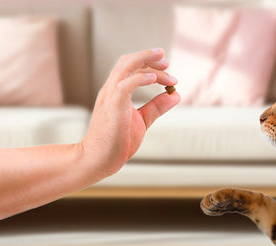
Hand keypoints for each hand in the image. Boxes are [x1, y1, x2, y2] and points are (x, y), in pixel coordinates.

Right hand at [80, 48, 179, 176]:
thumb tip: (176, 95)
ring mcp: (110, 97)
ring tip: (165, 64)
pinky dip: (140, 78)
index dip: (148, 62)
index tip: (167, 67)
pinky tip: (154, 79)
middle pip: (127, 61)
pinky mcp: (112, 107)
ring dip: (146, 61)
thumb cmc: (117, 141)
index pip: (130, 67)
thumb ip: (157, 107)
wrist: (99, 159)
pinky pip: (124, 85)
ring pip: (125, 68)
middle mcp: (111, 90)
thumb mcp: (142, 120)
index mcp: (116, 91)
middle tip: (167, 62)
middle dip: (148, 56)